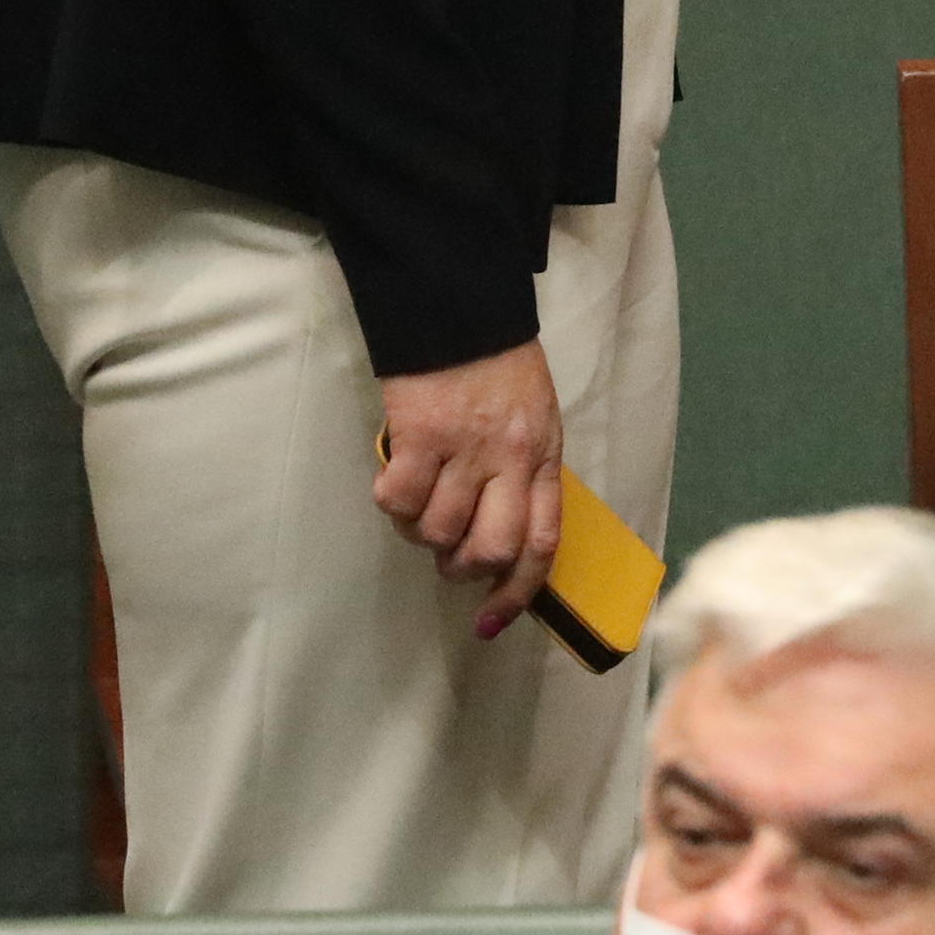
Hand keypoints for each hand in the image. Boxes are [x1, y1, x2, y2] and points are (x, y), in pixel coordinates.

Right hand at [372, 339, 562, 630]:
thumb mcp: (535, 422)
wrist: (462, 312)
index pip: (542, 543)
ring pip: (437, 530)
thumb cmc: (500, 370)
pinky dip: (392, 502)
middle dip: (462, 568)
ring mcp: (464, 448)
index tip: (491, 622)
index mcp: (542, 458)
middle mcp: (509, 460)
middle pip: (490, 549)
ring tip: (420, 503)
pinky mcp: (418, 434)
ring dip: (421, 532)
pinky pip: (398, 498)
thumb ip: (524, 478)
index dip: (517, 593)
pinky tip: (397, 480)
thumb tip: (500, 541)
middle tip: (447, 554)